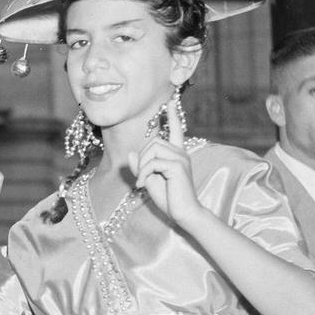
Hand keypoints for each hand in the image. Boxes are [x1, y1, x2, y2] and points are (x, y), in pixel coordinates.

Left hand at [130, 95, 199, 227]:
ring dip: (142, 166)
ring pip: (152, 150)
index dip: (172, 115)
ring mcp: (181, 158)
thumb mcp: (149, 179)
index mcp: (177, 154)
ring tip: (142, 181)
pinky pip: (153, 162)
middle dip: (141, 158)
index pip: (176, 130)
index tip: (170, 101)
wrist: (182, 213)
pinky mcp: (178, 166)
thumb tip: (131, 152)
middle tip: (140, 176)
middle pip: (154, 141)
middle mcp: (181, 153)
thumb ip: (141, 166)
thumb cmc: (168, 197)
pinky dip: (143, 174)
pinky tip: (143, 185)